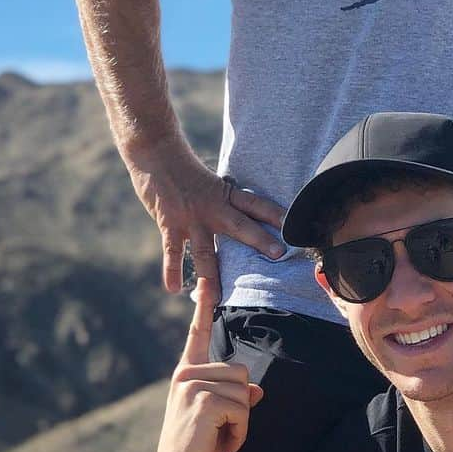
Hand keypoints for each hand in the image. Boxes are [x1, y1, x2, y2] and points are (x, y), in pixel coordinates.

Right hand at [128, 141, 285, 293]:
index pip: (256, 204)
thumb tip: (241, 216)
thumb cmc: (185, 169)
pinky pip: (173, 252)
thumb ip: (225, 203)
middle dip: (259, 241)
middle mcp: (212, 207)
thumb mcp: (212, 183)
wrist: (156, 153)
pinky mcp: (170, 224)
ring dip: (213, 275)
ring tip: (219, 299)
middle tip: (279, 255)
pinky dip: (172, 271)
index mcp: (226, 195)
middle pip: (240, 226)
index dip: (276, 214)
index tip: (297, 224)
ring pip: (206, 251)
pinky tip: (174, 289)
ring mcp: (191, 218)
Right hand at [154, 277, 264, 451]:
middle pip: (241, 371)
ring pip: (244, 390)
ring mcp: (192, 385)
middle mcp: (186, 374)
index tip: (207, 280)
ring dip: (242, 421)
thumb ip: (233, 397)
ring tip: (221, 438)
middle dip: (241, 405)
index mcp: (187, 373)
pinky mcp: (204, 401)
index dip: (203, 306)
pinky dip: (241, 432)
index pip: (197, 334)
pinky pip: (243, 408)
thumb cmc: (199, 447)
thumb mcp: (216, 417)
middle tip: (221, 431)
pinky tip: (224, 446)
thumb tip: (257, 390)